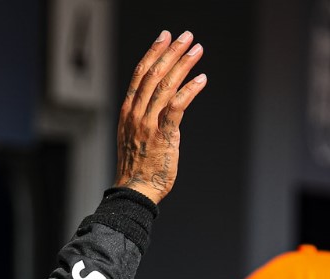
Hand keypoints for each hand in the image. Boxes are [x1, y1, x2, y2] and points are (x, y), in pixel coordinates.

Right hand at [114, 30, 207, 203]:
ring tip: (197, 50)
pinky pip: (177, 106)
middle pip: (154, 74)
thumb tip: (158, 102)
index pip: (140, 74)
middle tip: (186, 37)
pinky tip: (201, 79)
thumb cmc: (137, 167)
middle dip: (171, 52)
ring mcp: (148, 124)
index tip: (165, 38)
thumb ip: (143, 117)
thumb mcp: (132, 135)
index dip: (153, 53)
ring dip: (183, 65)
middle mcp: (136, 114)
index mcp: (127, 112)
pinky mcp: (164, 135)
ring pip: (166, 86)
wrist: (135, 191)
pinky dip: (190, 90)